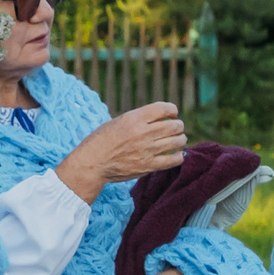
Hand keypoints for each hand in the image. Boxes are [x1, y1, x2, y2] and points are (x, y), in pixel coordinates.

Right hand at [57, 103, 187, 200]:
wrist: (93, 163)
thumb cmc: (103, 140)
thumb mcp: (120, 121)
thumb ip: (140, 119)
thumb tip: (162, 118)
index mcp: (134, 118)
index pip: (164, 108)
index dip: (172, 110)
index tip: (172, 114)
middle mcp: (143, 133)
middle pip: (174, 125)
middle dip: (178, 125)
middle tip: (176, 128)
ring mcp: (147, 150)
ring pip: (177, 141)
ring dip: (180, 139)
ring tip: (178, 140)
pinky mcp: (149, 166)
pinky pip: (173, 160)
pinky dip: (179, 156)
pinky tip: (177, 154)